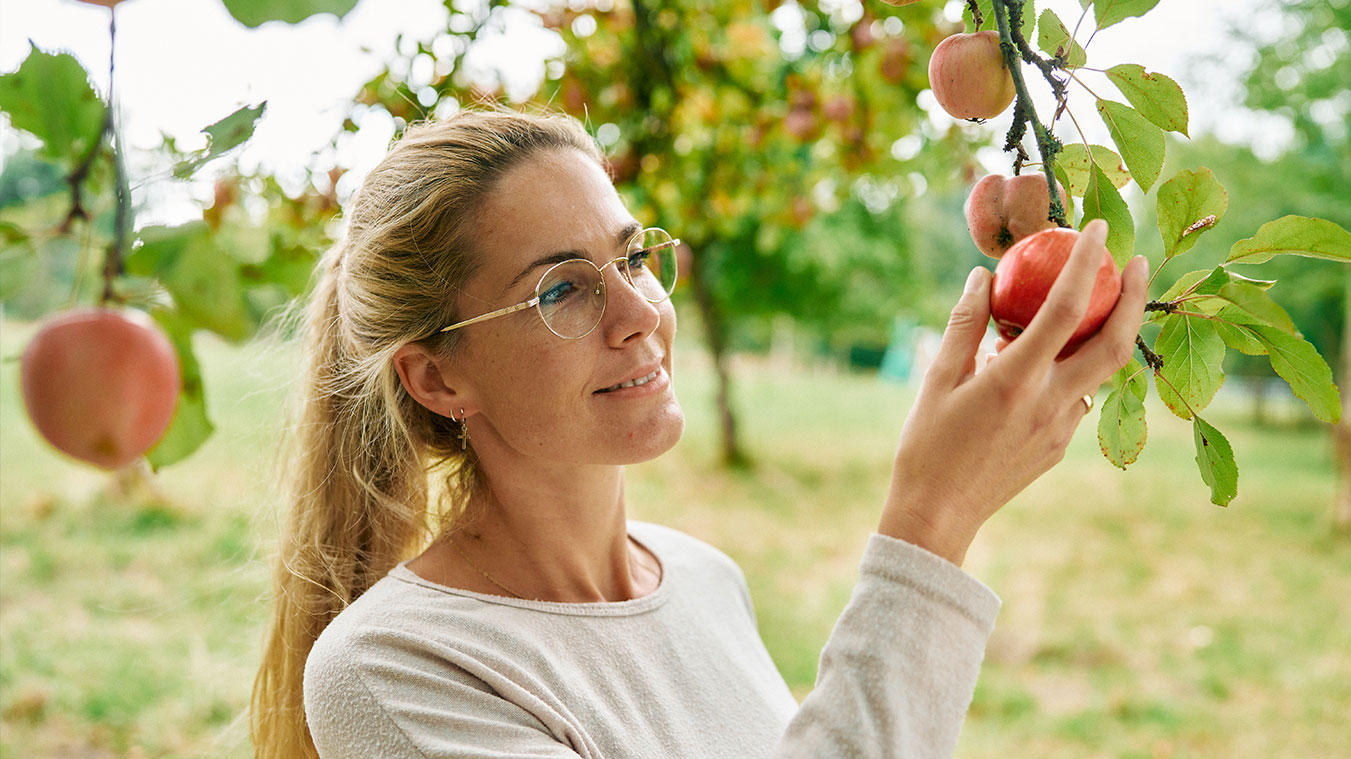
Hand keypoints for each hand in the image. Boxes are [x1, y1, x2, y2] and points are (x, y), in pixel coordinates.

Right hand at [877, 220, 1148, 565]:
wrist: (938, 515)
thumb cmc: (926, 445)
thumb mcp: (936, 379)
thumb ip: (965, 324)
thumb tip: (982, 278)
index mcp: (1015, 380)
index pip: (1064, 309)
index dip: (1086, 263)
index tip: (1097, 229)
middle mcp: (1049, 403)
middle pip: (1112, 344)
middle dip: (1132, 299)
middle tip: (1136, 263)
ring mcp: (1060, 428)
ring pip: (1101, 372)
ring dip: (1108, 333)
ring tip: (1100, 303)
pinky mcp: (1058, 446)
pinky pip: (1079, 396)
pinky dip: (1076, 367)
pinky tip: (1054, 358)